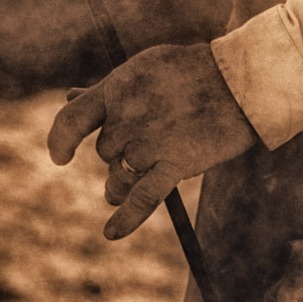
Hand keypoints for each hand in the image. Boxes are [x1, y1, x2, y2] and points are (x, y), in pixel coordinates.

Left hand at [47, 43, 256, 237]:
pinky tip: (112, 232)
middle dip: (122, 152)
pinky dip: (127, 217)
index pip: (71, 119)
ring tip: (153, 166)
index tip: (60, 157)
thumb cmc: (193, 71)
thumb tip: (68, 96)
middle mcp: (127, 116)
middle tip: (156, 136)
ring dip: (129, 178)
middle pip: (106, 151)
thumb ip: (107, 90)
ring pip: (120, 175)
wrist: (242, 80)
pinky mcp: (175, 163)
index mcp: (117, 88)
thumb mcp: (143, 70)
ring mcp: (149, 141)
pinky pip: (143, 197)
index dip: (60, 140)